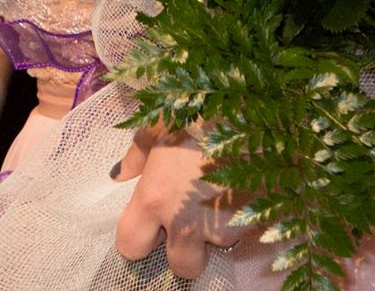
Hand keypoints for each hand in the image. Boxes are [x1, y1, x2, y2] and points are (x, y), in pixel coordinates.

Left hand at [113, 125, 248, 278]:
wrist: (250, 107)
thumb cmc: (196, 110)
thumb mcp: (157, 125)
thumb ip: (136, 154)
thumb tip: (118, 174)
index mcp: (154, 199)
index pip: (130, 245)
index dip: (137, 239)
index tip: (147, 227)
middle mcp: (186, 223)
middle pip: (182, 267)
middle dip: (185, 251)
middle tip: (189, 223)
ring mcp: (223, 227)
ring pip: (218, 248)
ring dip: (217, 231)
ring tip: (221, 196)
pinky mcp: (256, 224)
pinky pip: (245, 233)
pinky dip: (242, 218)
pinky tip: (242, 190)